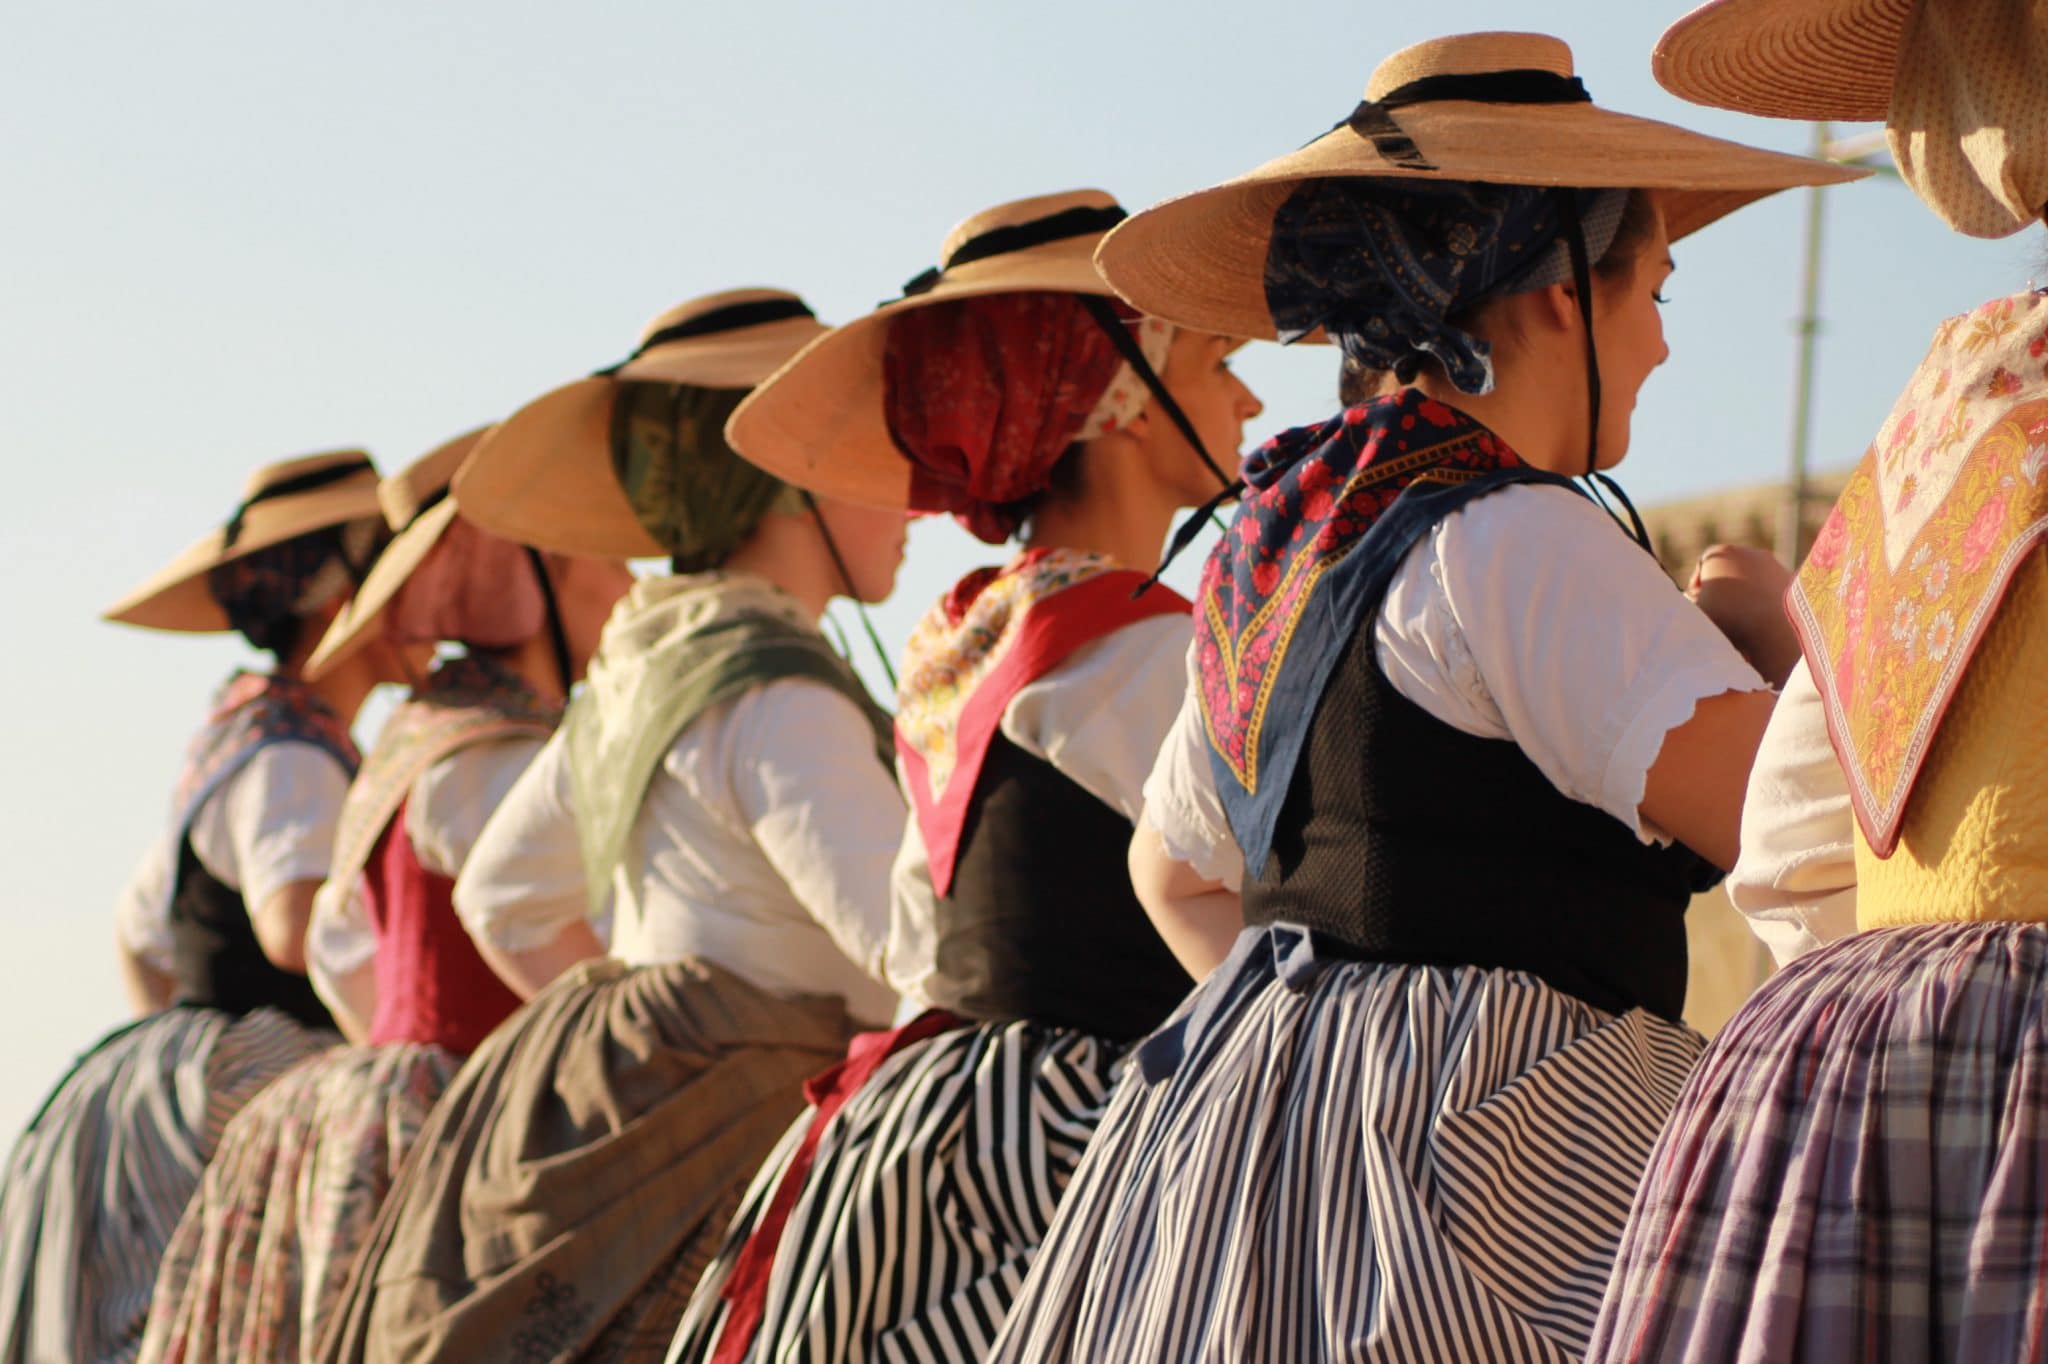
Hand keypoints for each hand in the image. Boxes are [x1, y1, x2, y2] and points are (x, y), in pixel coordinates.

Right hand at [1686, 544, 1799, 686]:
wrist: (1777, 629)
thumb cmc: (1729, 619)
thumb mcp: (1696, 612)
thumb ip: (1690, 602)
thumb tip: (1693, 599)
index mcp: (1720, 553)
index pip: (1703, 567)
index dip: (1698, 587)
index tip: (1699, 607)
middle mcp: (1749, 552)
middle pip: (1730, 570)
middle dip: (1725, 589)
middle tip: (1719, 615)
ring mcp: (1774, 564)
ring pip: (1753, 580)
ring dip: (1746, 596)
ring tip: (1743, 622)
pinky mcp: (1793, 580)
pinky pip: (1773, 591)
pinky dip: (1767, 603)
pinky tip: (1763, 623)